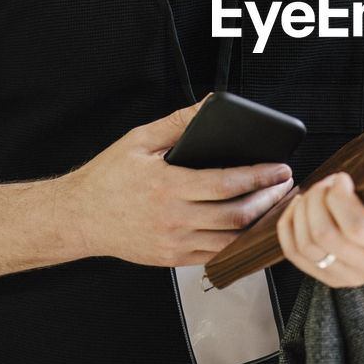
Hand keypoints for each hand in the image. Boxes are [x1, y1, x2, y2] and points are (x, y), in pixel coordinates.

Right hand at [61, 99, 293, 266]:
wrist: (78, 218)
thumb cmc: (107, 177)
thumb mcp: (138, 140)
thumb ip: (178, 122)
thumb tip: (210, 104)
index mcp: (167, 187)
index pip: (227, 184)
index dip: (260, 177)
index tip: (280, 168)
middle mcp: (173, 219)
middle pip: (237, 215)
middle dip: (269, 200)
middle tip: (286, 186)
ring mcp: (173, 243)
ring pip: (230, 240)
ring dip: (260, 224)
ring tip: (276, 206)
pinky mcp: (172, 259)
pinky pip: (214, 256)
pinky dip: (238, 243)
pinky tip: (250, 228)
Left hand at [276, 170, 363, 287]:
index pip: (356, 227)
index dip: (340, 197)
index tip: (343, 178)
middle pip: (325, 234)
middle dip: (318, 199)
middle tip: (329, 182)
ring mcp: (345, 277)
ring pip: (305, 244)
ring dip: (302, 210)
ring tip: (316, 192)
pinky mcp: (324, 276)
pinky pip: (293, 253)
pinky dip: (288, 225)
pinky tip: (300, 207)